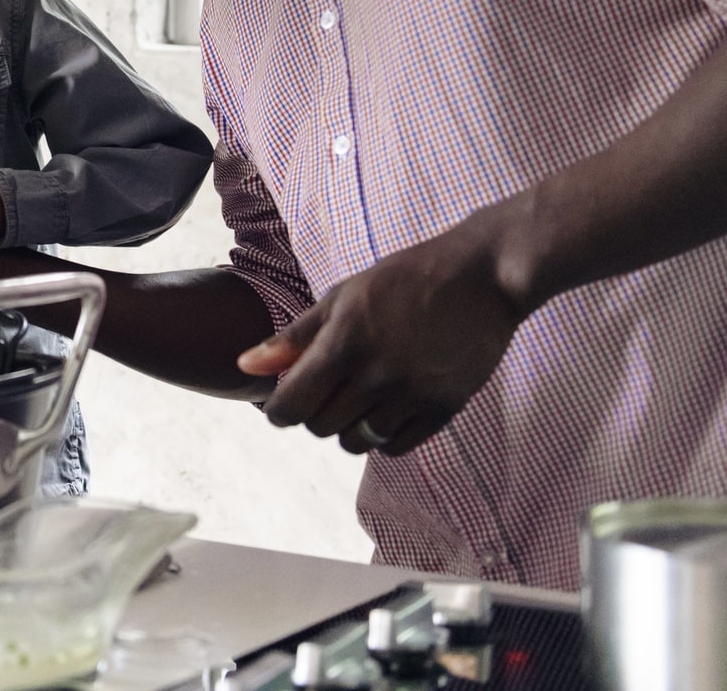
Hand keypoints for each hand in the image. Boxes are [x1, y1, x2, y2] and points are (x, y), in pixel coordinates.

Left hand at [237, 205, 525, 455]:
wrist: (481, 277)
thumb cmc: (405, 279)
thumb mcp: (342, 297)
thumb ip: (293, 338)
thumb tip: (245, 366)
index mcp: (344, 343)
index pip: (291, 405)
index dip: (279, 410)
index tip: (283, 403)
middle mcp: (376, 375)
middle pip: (320, 427)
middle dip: (314, 412)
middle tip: (327, 388)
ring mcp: (412, 396)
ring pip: (356, 443)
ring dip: (348, 426)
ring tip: (359, 396)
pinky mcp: (444, 410)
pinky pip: (395, 448)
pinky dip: (382, 436)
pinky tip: (386, 407)